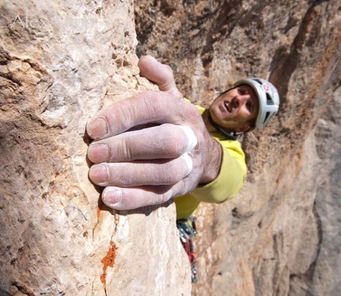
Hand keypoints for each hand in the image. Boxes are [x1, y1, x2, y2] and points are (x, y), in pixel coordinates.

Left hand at [86, 56, 221, 209]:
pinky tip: (109, 198)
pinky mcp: (181, 189)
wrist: (205, 156)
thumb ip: (160, 79)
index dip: (123, 115)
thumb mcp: (172, 97)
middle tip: (93, 154)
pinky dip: (134, 199)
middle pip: (164, 142)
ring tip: (96, 176)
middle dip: (127, 147)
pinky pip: (160, 196)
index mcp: (182, 110)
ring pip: (164, 172)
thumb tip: (144, 60)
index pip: (154, 107)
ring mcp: (188, 165)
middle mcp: (189, 137)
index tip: (93, 128)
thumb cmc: (175, 123)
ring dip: (129, 175)